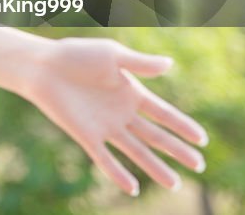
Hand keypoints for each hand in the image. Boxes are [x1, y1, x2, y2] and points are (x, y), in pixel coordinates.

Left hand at [25, 36, 208, 196]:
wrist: (42, 66)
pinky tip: (132, 189)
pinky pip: (104, 158)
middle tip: (200, 166)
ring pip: (136, 151)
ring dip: (154, 167)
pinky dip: (118, 173)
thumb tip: (171, 64)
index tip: (202, 140)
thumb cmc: (75, 55)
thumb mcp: (111, 55)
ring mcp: (105, 126)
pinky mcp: (86, 135)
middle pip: (155, 136)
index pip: (163, 114)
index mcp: (131, 92)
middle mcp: (121, 113)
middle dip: (177, 151)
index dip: (182, 126)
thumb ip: (140, 64)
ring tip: (174, 184)